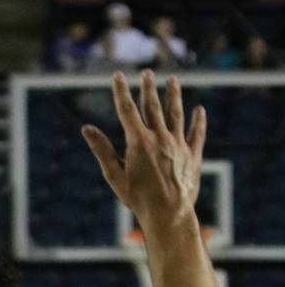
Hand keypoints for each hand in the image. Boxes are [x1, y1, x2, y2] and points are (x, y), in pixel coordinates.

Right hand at [82, 71, 205, 231]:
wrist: (169, 213)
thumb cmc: (137, 198)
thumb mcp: (114, 175)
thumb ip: (102, 149)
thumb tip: (87, 129)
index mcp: (138, 142)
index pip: (127, 110)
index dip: (121, 91)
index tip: (117, 75)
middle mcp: (160, 138)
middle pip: (153, 107)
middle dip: (148, 88)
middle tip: (147, 72)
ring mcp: (178, 145)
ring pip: (176, 114)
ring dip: (174, 95)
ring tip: (173, 80)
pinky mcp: (193, 155)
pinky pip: (197, 133)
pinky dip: (198, 121)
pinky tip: (199, 110)